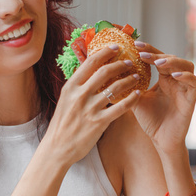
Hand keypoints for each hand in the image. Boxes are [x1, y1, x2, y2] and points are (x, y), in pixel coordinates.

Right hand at [43, 44, 140, 165]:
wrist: (57, 148)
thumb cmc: (62, 124)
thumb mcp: (65, 100)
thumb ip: (78, 86)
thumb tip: (90, 71)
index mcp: (71, 87)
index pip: (90, 63)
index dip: (105, 52)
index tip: (116, 47)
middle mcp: (80, 95)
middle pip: (104, 72)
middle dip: (120, 64)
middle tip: (130, 62)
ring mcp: (90, 109)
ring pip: (115, 87)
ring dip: (129, 79)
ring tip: (136, 76)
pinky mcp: (99, 122)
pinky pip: (120, 107)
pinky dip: (131, 99)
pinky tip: (138, 94)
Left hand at [131, 41, 195, 153]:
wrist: (161, 140)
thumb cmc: (150, 120)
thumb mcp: (136, 100)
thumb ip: (129, 86)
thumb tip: (111, 73)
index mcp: (164, 78)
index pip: (158, 58)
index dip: (149, 50)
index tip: (135, 45)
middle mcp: (176, 81)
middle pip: (173, 58)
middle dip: (158, 53)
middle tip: (143, 53)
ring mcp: (185, 89)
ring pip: (187, 66)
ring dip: (173, 62)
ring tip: (158, 62)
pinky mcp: (192, 99)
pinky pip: (195, 83)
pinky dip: (186, 77)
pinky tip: (173, 76)